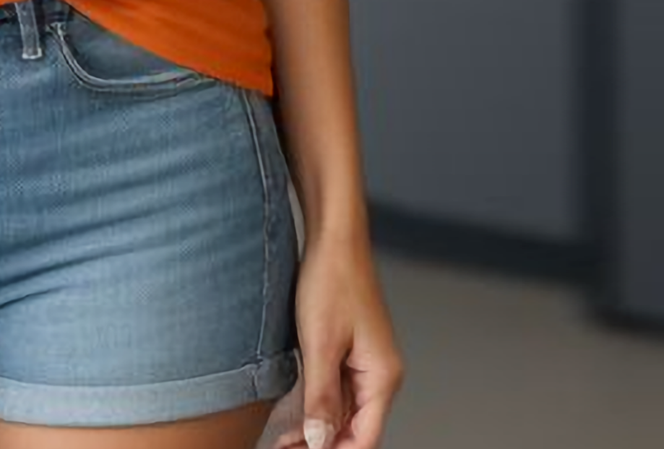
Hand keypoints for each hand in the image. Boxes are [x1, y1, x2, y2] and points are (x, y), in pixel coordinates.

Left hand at [264, 232, 404, 448]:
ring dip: (315, 430)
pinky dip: (315, 406)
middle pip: (353, 429)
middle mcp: (378, 374)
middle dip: (321, 445)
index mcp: (381, 377)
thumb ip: (321, 396)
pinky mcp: (348, 349)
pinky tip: (292, 419)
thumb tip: (321, 442)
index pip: (364, 439)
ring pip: (342, 412)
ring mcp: (364, 362)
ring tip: (283, 443)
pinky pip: (334, 390)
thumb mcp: (320, 343)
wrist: (333, 235)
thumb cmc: (332, 280)